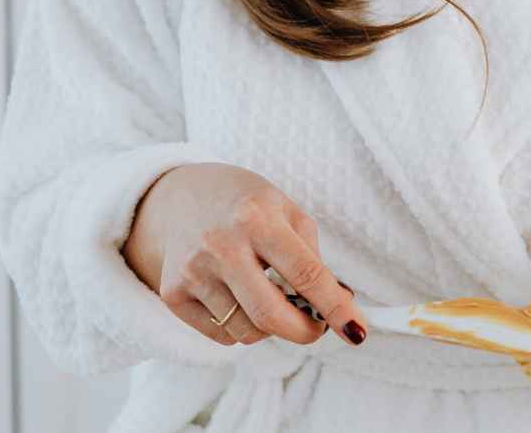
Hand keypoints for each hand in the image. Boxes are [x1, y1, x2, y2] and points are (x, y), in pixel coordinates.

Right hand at [122, 162, 366, 348]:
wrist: (179, 197)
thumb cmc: (244, 205)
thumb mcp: (285, 210)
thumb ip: (311, 256)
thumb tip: (337, 305)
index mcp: (256, 218)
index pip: (306, 273)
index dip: (336, 307)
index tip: (356, 330)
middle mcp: (221, 245)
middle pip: (271, 315)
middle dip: (305, 332)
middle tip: (317, 327)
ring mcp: (193, 271)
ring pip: (248, 331)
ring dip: (270, 327)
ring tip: (269, 297)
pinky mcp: (173, 294)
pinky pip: (223, 335)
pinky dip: (242, 326)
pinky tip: (239, 298)